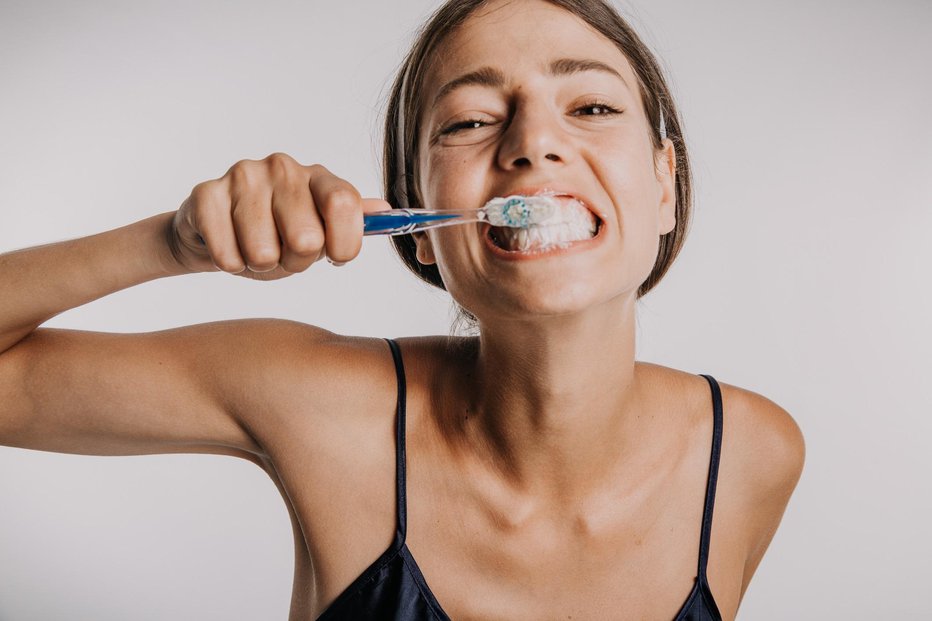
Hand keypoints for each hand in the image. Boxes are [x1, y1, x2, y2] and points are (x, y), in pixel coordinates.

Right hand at [169, 153, 388, 279]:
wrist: (213, 229)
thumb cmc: (275, 232)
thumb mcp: (320, 228)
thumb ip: (351, 221)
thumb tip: (386, 210)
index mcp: (317, 176)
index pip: (345, 205)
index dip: (344, 243)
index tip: (335, 257)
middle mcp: (282, 168)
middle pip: (306, 239)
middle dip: (296, 262)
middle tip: (284, 253)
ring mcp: (243, 177)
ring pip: (264, 253)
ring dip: (261, 265)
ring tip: (255, 249)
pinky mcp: (206, 195)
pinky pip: (228, 255)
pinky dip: (231, 264)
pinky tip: (230, 247)